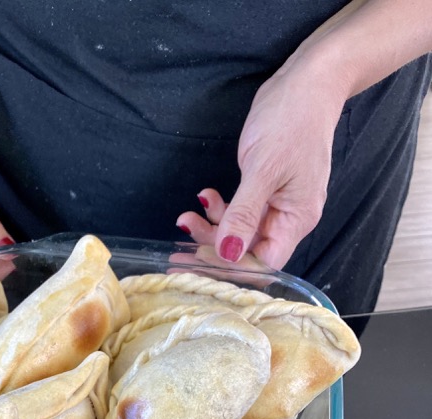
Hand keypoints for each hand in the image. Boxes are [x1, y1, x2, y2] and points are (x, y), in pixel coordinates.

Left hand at [176, 60, 346, 269]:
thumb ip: (244, 214)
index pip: (263, 263)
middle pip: (248, 250)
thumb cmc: (292, 120)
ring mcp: (278, 204)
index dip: (230, 267)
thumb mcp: (263, 168)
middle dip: (213, 247)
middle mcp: (289, 218)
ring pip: (240, 231)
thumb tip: (229, 254)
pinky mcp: (266, 190)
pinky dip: (220, 209)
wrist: (308, 81)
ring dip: (212, 226)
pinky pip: (240, 211)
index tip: (194, 262)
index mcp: (297, 219)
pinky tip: (205, 196)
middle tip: (179, 245)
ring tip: (187, 214)